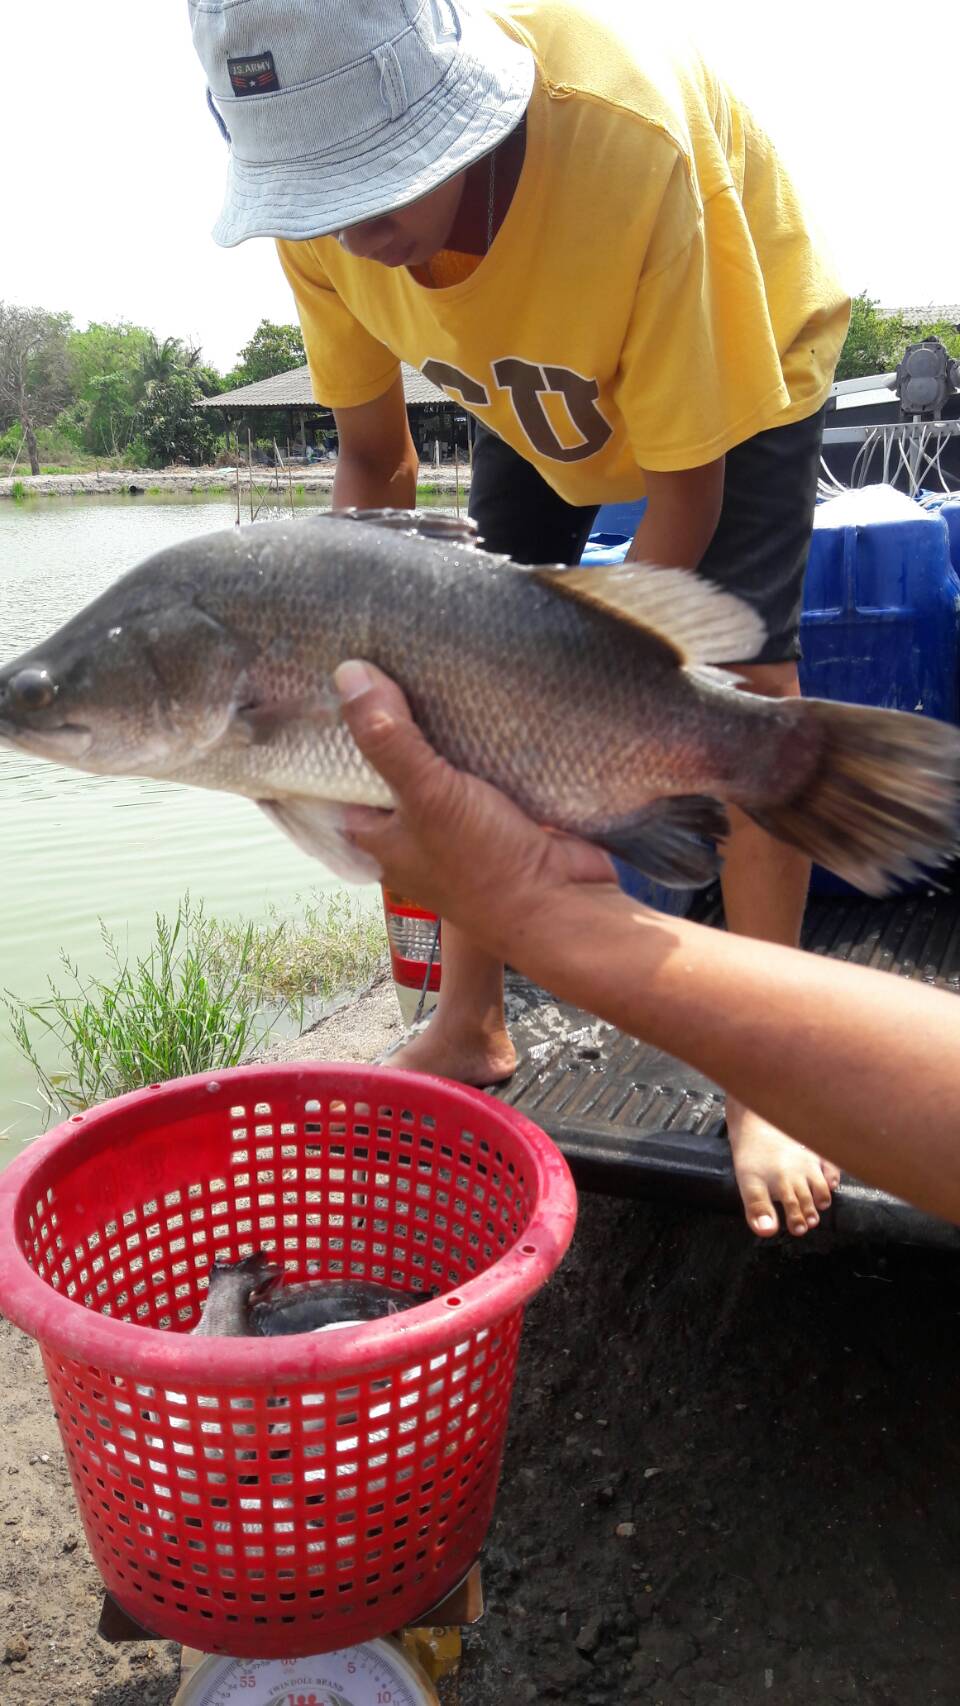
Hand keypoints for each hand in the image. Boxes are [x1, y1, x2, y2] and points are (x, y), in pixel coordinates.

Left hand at [335, 660, 616, 950]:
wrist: (563, 904)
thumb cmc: (485, 864)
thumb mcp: (429, 796)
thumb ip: (388, 739)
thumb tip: (348, 673)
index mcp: (373, 834)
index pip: (335, 773)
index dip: (333, 727)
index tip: (334, 674)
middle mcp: (407, 829)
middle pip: (387, 761)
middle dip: (392, 717)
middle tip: (389, 655)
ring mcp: (451, 820)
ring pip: (434, 760)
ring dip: (438, 725)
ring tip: (430, 663)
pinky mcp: (493, 811)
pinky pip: (475, 765)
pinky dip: (476, 738)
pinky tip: (477, 697)